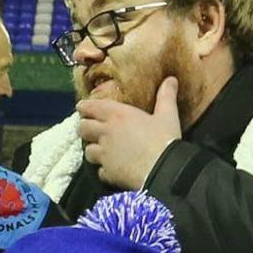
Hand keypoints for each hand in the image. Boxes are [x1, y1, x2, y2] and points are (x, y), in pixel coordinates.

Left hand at [75, 75, 182, 190]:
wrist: (164, 170)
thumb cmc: (164, 139)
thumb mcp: (168, 115)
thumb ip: (166, 97)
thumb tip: (170, 79)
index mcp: (118, 116)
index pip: (91, 107)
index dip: (84, 107)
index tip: (82, 107)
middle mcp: (106, 133)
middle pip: (83, 128)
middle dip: (84, 127)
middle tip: (89, 128)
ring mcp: (104, 154)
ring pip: (87, 150)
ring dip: (92, 149)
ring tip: (99, 149)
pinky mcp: (107, 172)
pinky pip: (100, 170)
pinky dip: (104, 169)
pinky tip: (111, 169)